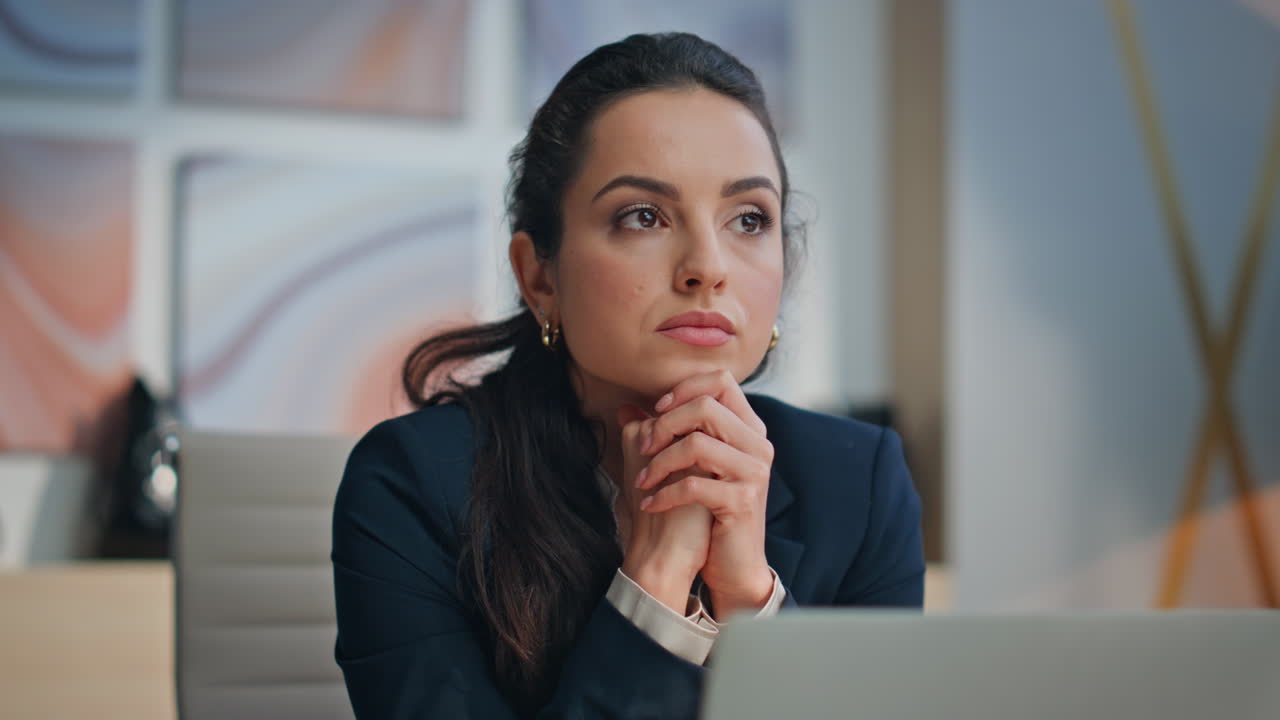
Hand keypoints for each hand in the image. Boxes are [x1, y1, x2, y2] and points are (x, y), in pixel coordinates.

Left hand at [635, 370, 774, 618]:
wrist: (733, 565)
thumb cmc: (708, 511)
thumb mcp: (690, 467)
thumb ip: (666, 434)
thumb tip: (626, 408)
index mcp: (749, 429)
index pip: (721, 381)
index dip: (684, 388)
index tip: (658, 409)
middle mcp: (757, 445)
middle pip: (706, 406)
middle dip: (665, 424)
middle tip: (644, 448)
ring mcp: (754, 472)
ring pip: (697, 443)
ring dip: (659, 462)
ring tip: (643, 481)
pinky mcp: (743, 501)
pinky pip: (694, 485)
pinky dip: (664, 494)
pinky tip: (651, 504)